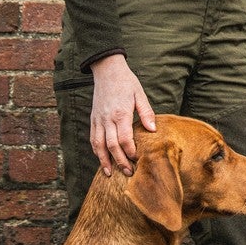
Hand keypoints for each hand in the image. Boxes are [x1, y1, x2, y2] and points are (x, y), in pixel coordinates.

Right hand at [89, 55, 154, 176]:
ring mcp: (98, 120)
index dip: (130, 152)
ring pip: (98, 145)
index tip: (138, 160)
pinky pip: (93, 138)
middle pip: (111, 146)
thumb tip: (153, 130)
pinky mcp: (93, 119)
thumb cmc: (126, 82)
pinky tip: (101, 159)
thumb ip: (146, 113)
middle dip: (120, 161)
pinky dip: (96, 151)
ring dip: (104, 160)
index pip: (124, 139)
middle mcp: (107, 119)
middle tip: (128, 173)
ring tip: (110, 173)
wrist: (107, 70)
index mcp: (120, 113)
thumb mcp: (140, 94)